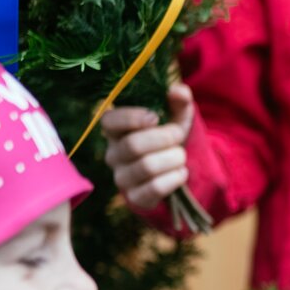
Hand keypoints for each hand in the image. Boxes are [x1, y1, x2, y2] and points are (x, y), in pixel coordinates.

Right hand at [101, 82, 193, 209]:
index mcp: (116, 129)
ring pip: (147, 167)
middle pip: (133, 145)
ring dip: (173, 158)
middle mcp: (113, 154)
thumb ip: (179, 100)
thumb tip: (177, 92)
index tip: (155, 117)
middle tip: (178, 136)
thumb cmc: (169, 136)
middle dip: (164, 138)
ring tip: (180, 156)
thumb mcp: (176, 115)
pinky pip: (155, 189)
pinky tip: (181, 173)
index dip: (131, 118)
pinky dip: (175, 178)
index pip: (109, 121)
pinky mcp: (135, 197)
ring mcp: (122, 177)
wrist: (174, 169)